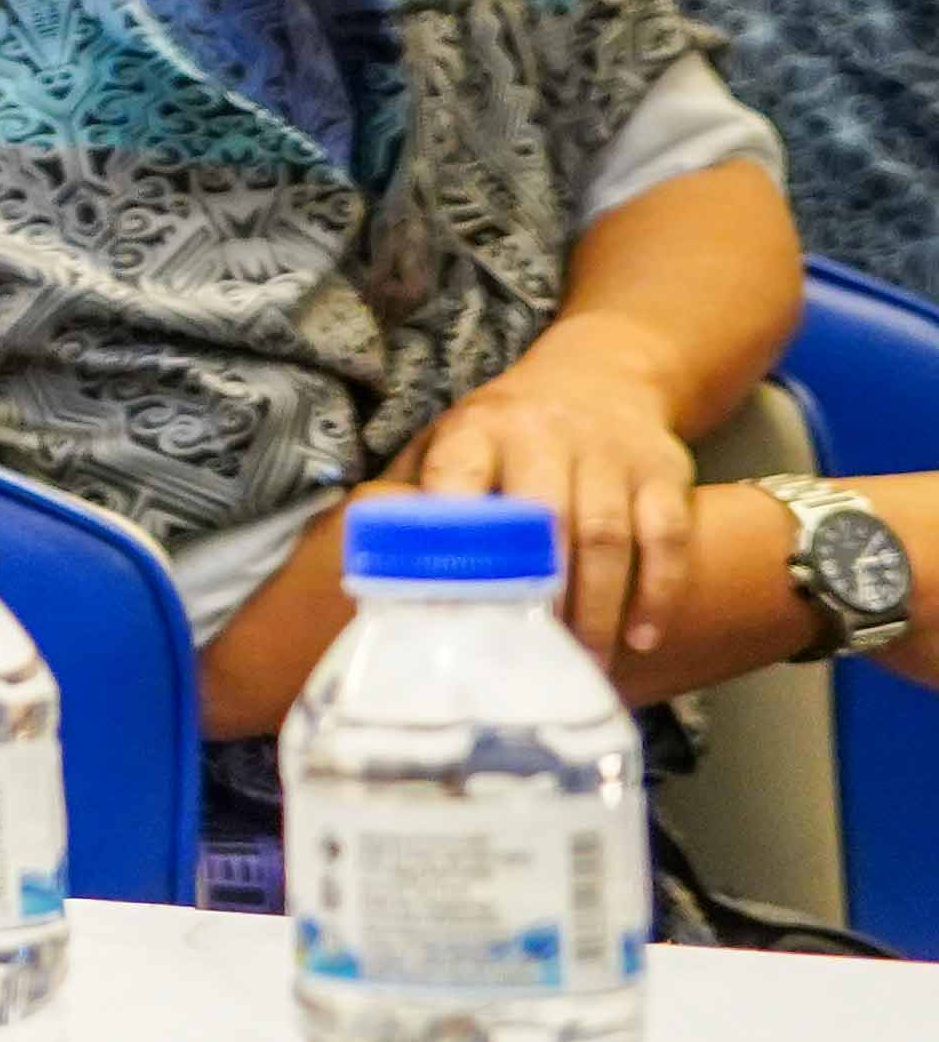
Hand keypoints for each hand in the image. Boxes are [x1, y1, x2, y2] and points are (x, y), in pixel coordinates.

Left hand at [409, 356, 699, 658]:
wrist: (600, 377)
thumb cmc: (505, 437)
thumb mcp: (449, 443)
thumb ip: (413, 499)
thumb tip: (374, 580)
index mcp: (477, 432)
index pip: (458, 483)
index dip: (455, 545)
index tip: (450, 608)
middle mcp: (544, 436)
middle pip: (544, 519)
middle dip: (538, 595)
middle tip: (529, 656)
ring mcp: (610, 452)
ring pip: (606, 536)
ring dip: (597, 608)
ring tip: (583, 665)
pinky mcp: (663, 471)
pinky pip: (666, 536)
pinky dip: (658, 591)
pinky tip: (642, 637)